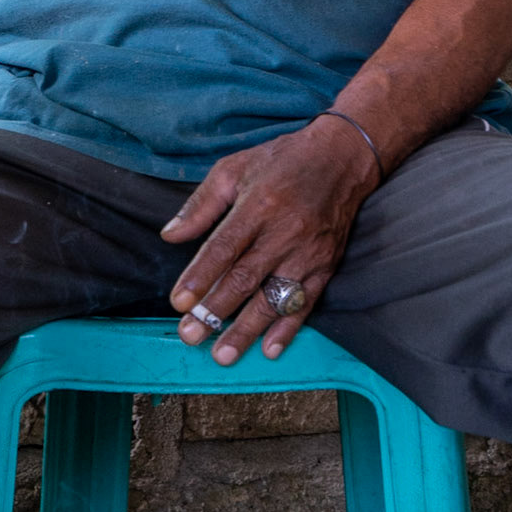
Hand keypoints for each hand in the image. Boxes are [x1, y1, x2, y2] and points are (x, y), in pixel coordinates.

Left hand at [162, 114, 379, 363]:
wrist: (342, 158)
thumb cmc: (281, 162)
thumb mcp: (234, 168)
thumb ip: (200, 205)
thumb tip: (169, 236)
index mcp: (259, 205)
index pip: (224, 248)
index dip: (200, 277)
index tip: (179, 303)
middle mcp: (285, 232)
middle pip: (245, 279)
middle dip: (215, 311)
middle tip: (190, 335)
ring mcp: (308, 252)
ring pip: (274, 298)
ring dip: (246, 329)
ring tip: (222, 354)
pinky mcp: (326, 265)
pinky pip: (305, 303)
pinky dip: (288, 329)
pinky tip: (269, 349)